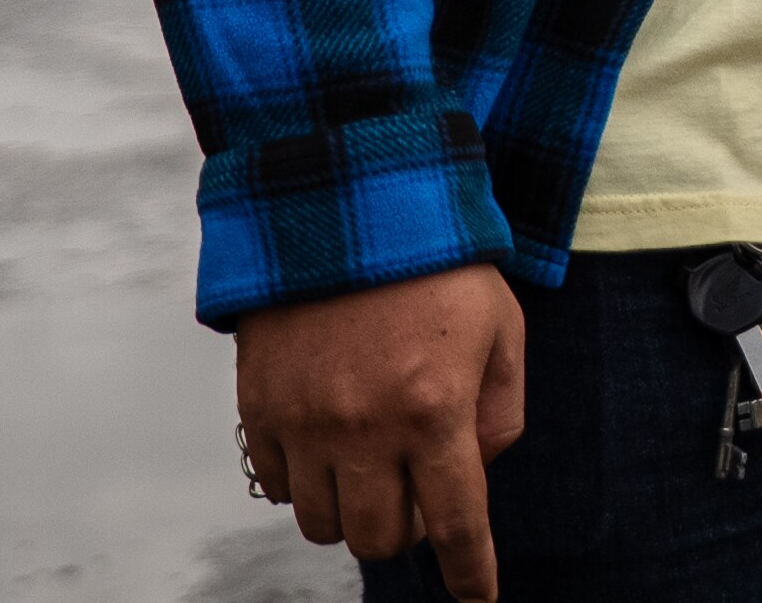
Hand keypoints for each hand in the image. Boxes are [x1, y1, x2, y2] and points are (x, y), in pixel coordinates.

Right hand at [235, 263, 527, 599]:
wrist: (346, 197)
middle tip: (418, 490)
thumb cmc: (438, 261)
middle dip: (407, 529)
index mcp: (435, 407)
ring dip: (354, 509)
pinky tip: (330, 440)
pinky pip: (280, 485)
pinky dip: (308, 481)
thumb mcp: (501, 326)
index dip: (469, 570)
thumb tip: (476, 470)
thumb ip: (501, 409)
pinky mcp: (259, 405)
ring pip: (324, 524)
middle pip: (380, 538)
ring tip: (372, 463)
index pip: (455, 523)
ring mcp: (305, 420)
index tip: (477, 598)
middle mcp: (366, 426)